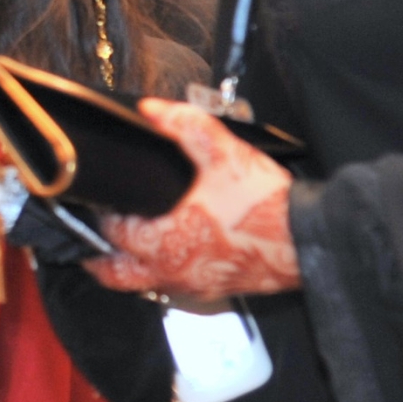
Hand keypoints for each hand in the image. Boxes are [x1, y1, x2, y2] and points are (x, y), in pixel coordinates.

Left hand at [84, 98, 299, 302]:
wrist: (307, 239)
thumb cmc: (264, 204)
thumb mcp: (221, 152)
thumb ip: (183, 125)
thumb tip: (150, 109)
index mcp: (163, 240)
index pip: (111, 231)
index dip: (103, 212)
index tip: (103, 197)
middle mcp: (170, 270)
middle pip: (114, 273)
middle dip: (100, 256)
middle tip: (95, 236)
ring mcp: (191, 286)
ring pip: (143, 284)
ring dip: (130, 266)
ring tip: (129, 244)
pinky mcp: (213, 292)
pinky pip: (174, 287)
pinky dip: (163, 273)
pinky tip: (176, 251)